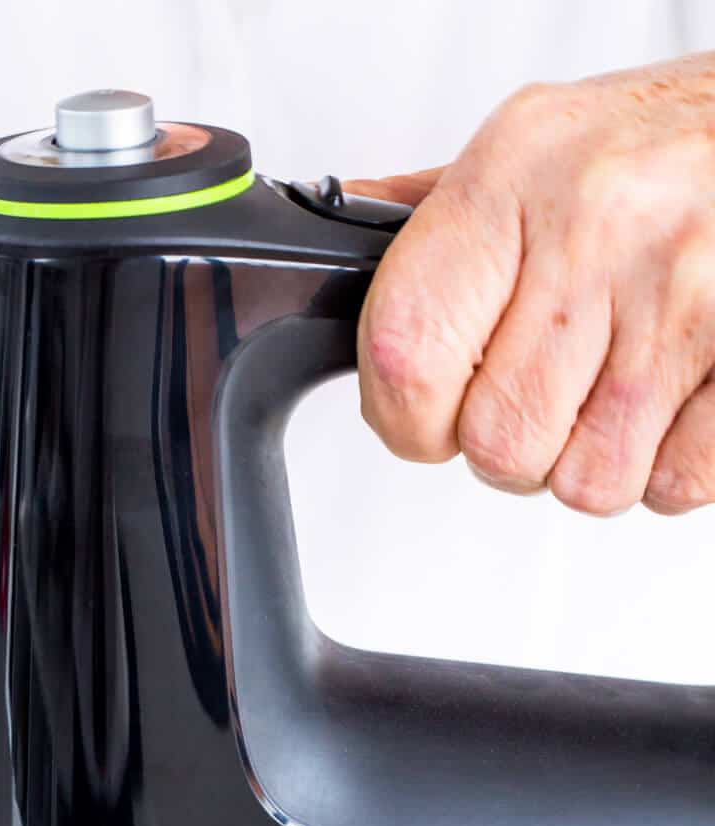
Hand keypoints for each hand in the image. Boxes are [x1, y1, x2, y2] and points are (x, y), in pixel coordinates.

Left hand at [350, 54, 714, 514]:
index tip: (429, 414)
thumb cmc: (669, 146)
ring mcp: (682, 292)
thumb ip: (437, 220)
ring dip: (598, 459)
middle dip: (518, 443)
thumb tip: (340, 263)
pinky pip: (676, 483)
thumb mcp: (537, 149)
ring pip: (586, 482)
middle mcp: (597, 225)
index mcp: (516, 175)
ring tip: (624, 382)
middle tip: (554, 387)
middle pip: (497, 443)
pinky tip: (679, 394)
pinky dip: (674, 464)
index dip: (407, 418)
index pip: (403, 354)